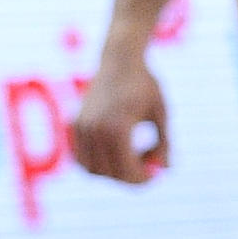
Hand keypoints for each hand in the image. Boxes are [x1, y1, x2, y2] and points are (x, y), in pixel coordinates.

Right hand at [68, 53, 166, 183]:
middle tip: (146, 168)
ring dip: (111, 171)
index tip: (155, 176)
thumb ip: (164, 144)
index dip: (142, 179)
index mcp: (117, 128)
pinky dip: (96, 162)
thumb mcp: (161, 114)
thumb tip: (164, 169)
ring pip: (91, 169)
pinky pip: (81, 157)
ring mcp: (80, 127)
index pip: (126, 170)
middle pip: (108, 174)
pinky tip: (115, 150)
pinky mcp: (73, 124)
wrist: (120, 59)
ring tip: (131, 154)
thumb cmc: (145, 85)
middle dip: (129, 177)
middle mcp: (94, 129)